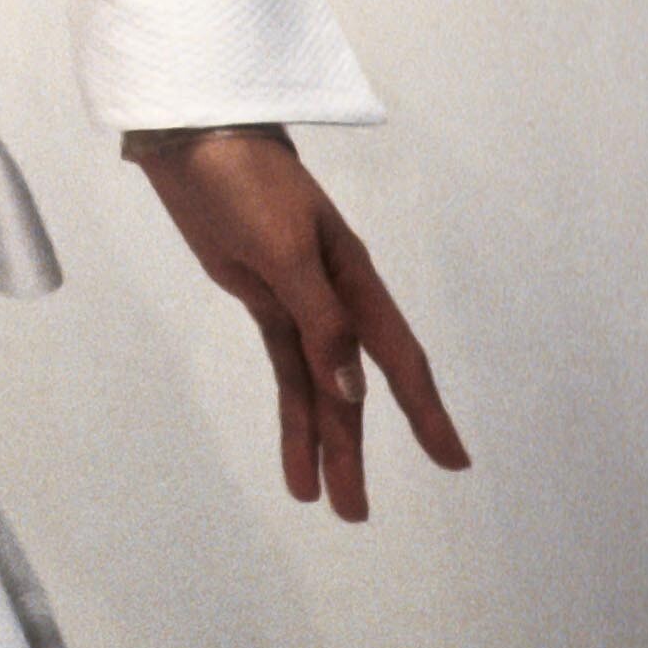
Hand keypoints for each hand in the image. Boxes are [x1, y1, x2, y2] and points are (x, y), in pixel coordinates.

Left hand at [130, 130, 469, 520]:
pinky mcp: (261, 294)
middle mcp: (334, 296)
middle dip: (357, 447)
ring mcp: (297, 298)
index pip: (397, 357)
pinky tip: (293, 452)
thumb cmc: (246, 180)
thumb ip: (320, 319)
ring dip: (321, 439)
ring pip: (318, 385)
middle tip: (358, 513)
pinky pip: (286, 364)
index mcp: (352, 279)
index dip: (425, 410)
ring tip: (326, 503)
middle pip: (354, 386)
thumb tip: (352, 390)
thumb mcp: (284, 247)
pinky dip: (290, 408)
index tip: (454, 461)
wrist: (193, 134)